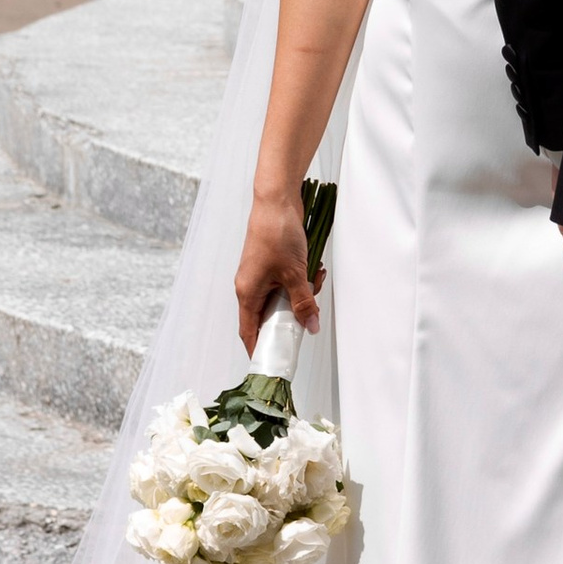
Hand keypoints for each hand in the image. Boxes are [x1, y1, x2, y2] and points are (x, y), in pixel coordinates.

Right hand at [235, 183, 319, 352]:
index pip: (249, 331)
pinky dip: (301, 281)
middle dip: (292, 317)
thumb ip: (303, 302)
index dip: (259, 349)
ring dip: (301, 295)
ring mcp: (261, 275)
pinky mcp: (272, 264)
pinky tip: (314, 270)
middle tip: (309, 317)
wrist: (277, 200)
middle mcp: (250, 286)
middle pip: (269, 316)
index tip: (272, 363)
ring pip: (282, 298)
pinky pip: (286, 283)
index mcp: (247, 292)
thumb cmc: (276, 233)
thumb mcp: (294, 273)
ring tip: (314, 281)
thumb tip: (311, 326)